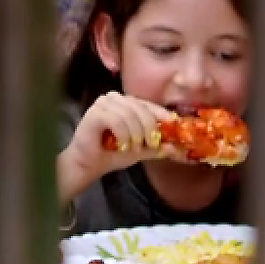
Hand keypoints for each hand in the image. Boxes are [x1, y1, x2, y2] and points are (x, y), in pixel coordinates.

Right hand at [59, 93, 177, 200]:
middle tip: (151, 144)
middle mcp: (115, 98)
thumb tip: (175, 148)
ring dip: (135, 134)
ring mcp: (103, 103)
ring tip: (133, 148)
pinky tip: (122, 145)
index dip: (161, 114)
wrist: (88, 165)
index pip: (148, 104)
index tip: (173, 124)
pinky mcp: (94, 112)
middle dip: (149, 128)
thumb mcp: (139, 150)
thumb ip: (155, 147)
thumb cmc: (112, 154)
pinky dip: (123, 134)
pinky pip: (116, 120)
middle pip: (141, 108)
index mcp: (126, 103)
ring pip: (130, 114)